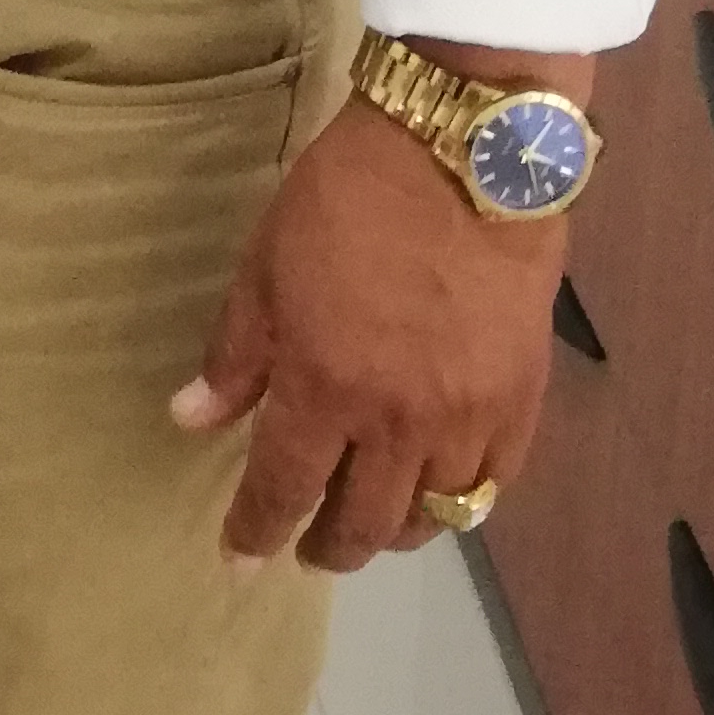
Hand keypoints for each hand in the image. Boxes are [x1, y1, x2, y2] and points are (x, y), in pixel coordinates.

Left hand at [171, 85, 574, 571]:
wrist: (463, 154)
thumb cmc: (347, 199)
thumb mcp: (264, 267)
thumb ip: (235, 355)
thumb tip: (191, 420)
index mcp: (324, 389)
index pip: (284, 488)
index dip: (257, 531)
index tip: (240, 559)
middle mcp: (397, 424)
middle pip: (363, 523)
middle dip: (328, 547)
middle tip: (308, 550)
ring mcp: (468, 418)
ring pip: (433, 516)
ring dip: (395, 532)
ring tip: (371, 525)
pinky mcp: (522, 399)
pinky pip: (494, 482)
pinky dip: (462, 499)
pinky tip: (440, 490)